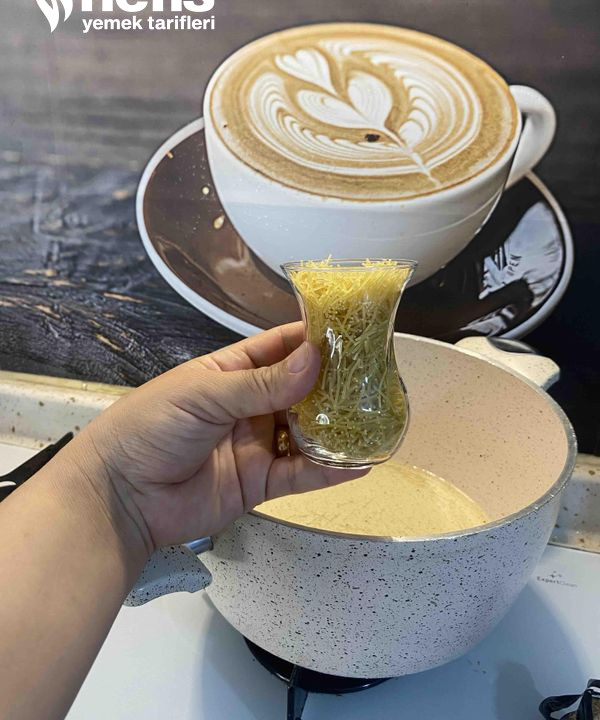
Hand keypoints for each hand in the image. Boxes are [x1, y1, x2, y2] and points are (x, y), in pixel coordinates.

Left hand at [76, 322, 363, 553]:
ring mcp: (257, 444)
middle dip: (335, 383)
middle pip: (302, 390)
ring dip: (337, 427)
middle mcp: (250, 405)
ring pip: (307, 432)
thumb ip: (261, 382)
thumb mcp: (204, 394)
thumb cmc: (151, 426)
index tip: (352, 329)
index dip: (314, 338)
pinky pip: (302, 474)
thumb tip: (314, 358)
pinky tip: (360, 461)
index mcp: (232, 371)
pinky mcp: (261, 483)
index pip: (281, 347)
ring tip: (376, 418)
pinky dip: (330, 470)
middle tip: (376, 376)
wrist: (122, 496)